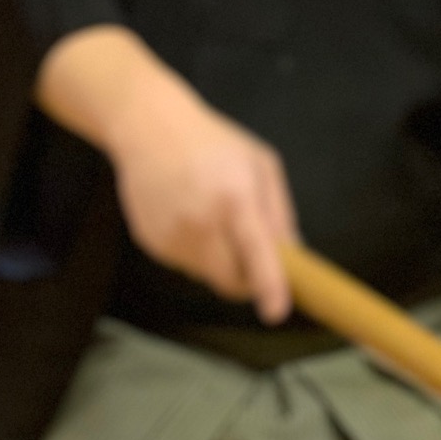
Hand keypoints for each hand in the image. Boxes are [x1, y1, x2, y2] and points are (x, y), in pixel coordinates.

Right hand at [36, 26, 296, 321]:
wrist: (147, 127)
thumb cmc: (213, 143)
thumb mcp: (261, 165)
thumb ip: (279, 214)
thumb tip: (293, 256)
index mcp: (234, 199)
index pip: (256, 254)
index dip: (269, 287)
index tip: (276, 312)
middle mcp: (200, 223)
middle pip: (231, 281)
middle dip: (247, 279)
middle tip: (252, 257)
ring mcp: (172, 236)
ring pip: (207, 276)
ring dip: (220, 262)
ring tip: (211, 218)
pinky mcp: (152, 244)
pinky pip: (184, 265)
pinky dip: (195, 252)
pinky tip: (187, 216)